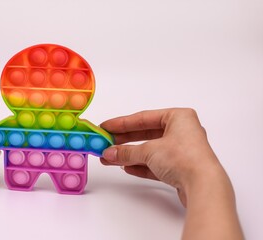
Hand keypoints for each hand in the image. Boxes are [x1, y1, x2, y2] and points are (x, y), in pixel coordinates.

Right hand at [100, 108, 242, 238]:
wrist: (204, 186)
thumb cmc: (184, 158)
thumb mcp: (149, 151)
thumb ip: (127, 152)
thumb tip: (110, 153)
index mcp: (179, 117)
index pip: (143, 118)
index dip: (122, 123)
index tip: (106, 127)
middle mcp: (182, 131)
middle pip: (146, 134)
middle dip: (124, 140)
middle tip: (106, 142)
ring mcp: (182, 151)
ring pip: (150, 150)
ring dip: (130, 155)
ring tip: (110, 158)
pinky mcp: (181, 168)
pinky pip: (156, 163)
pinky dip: (141, 165)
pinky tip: (126, 167)